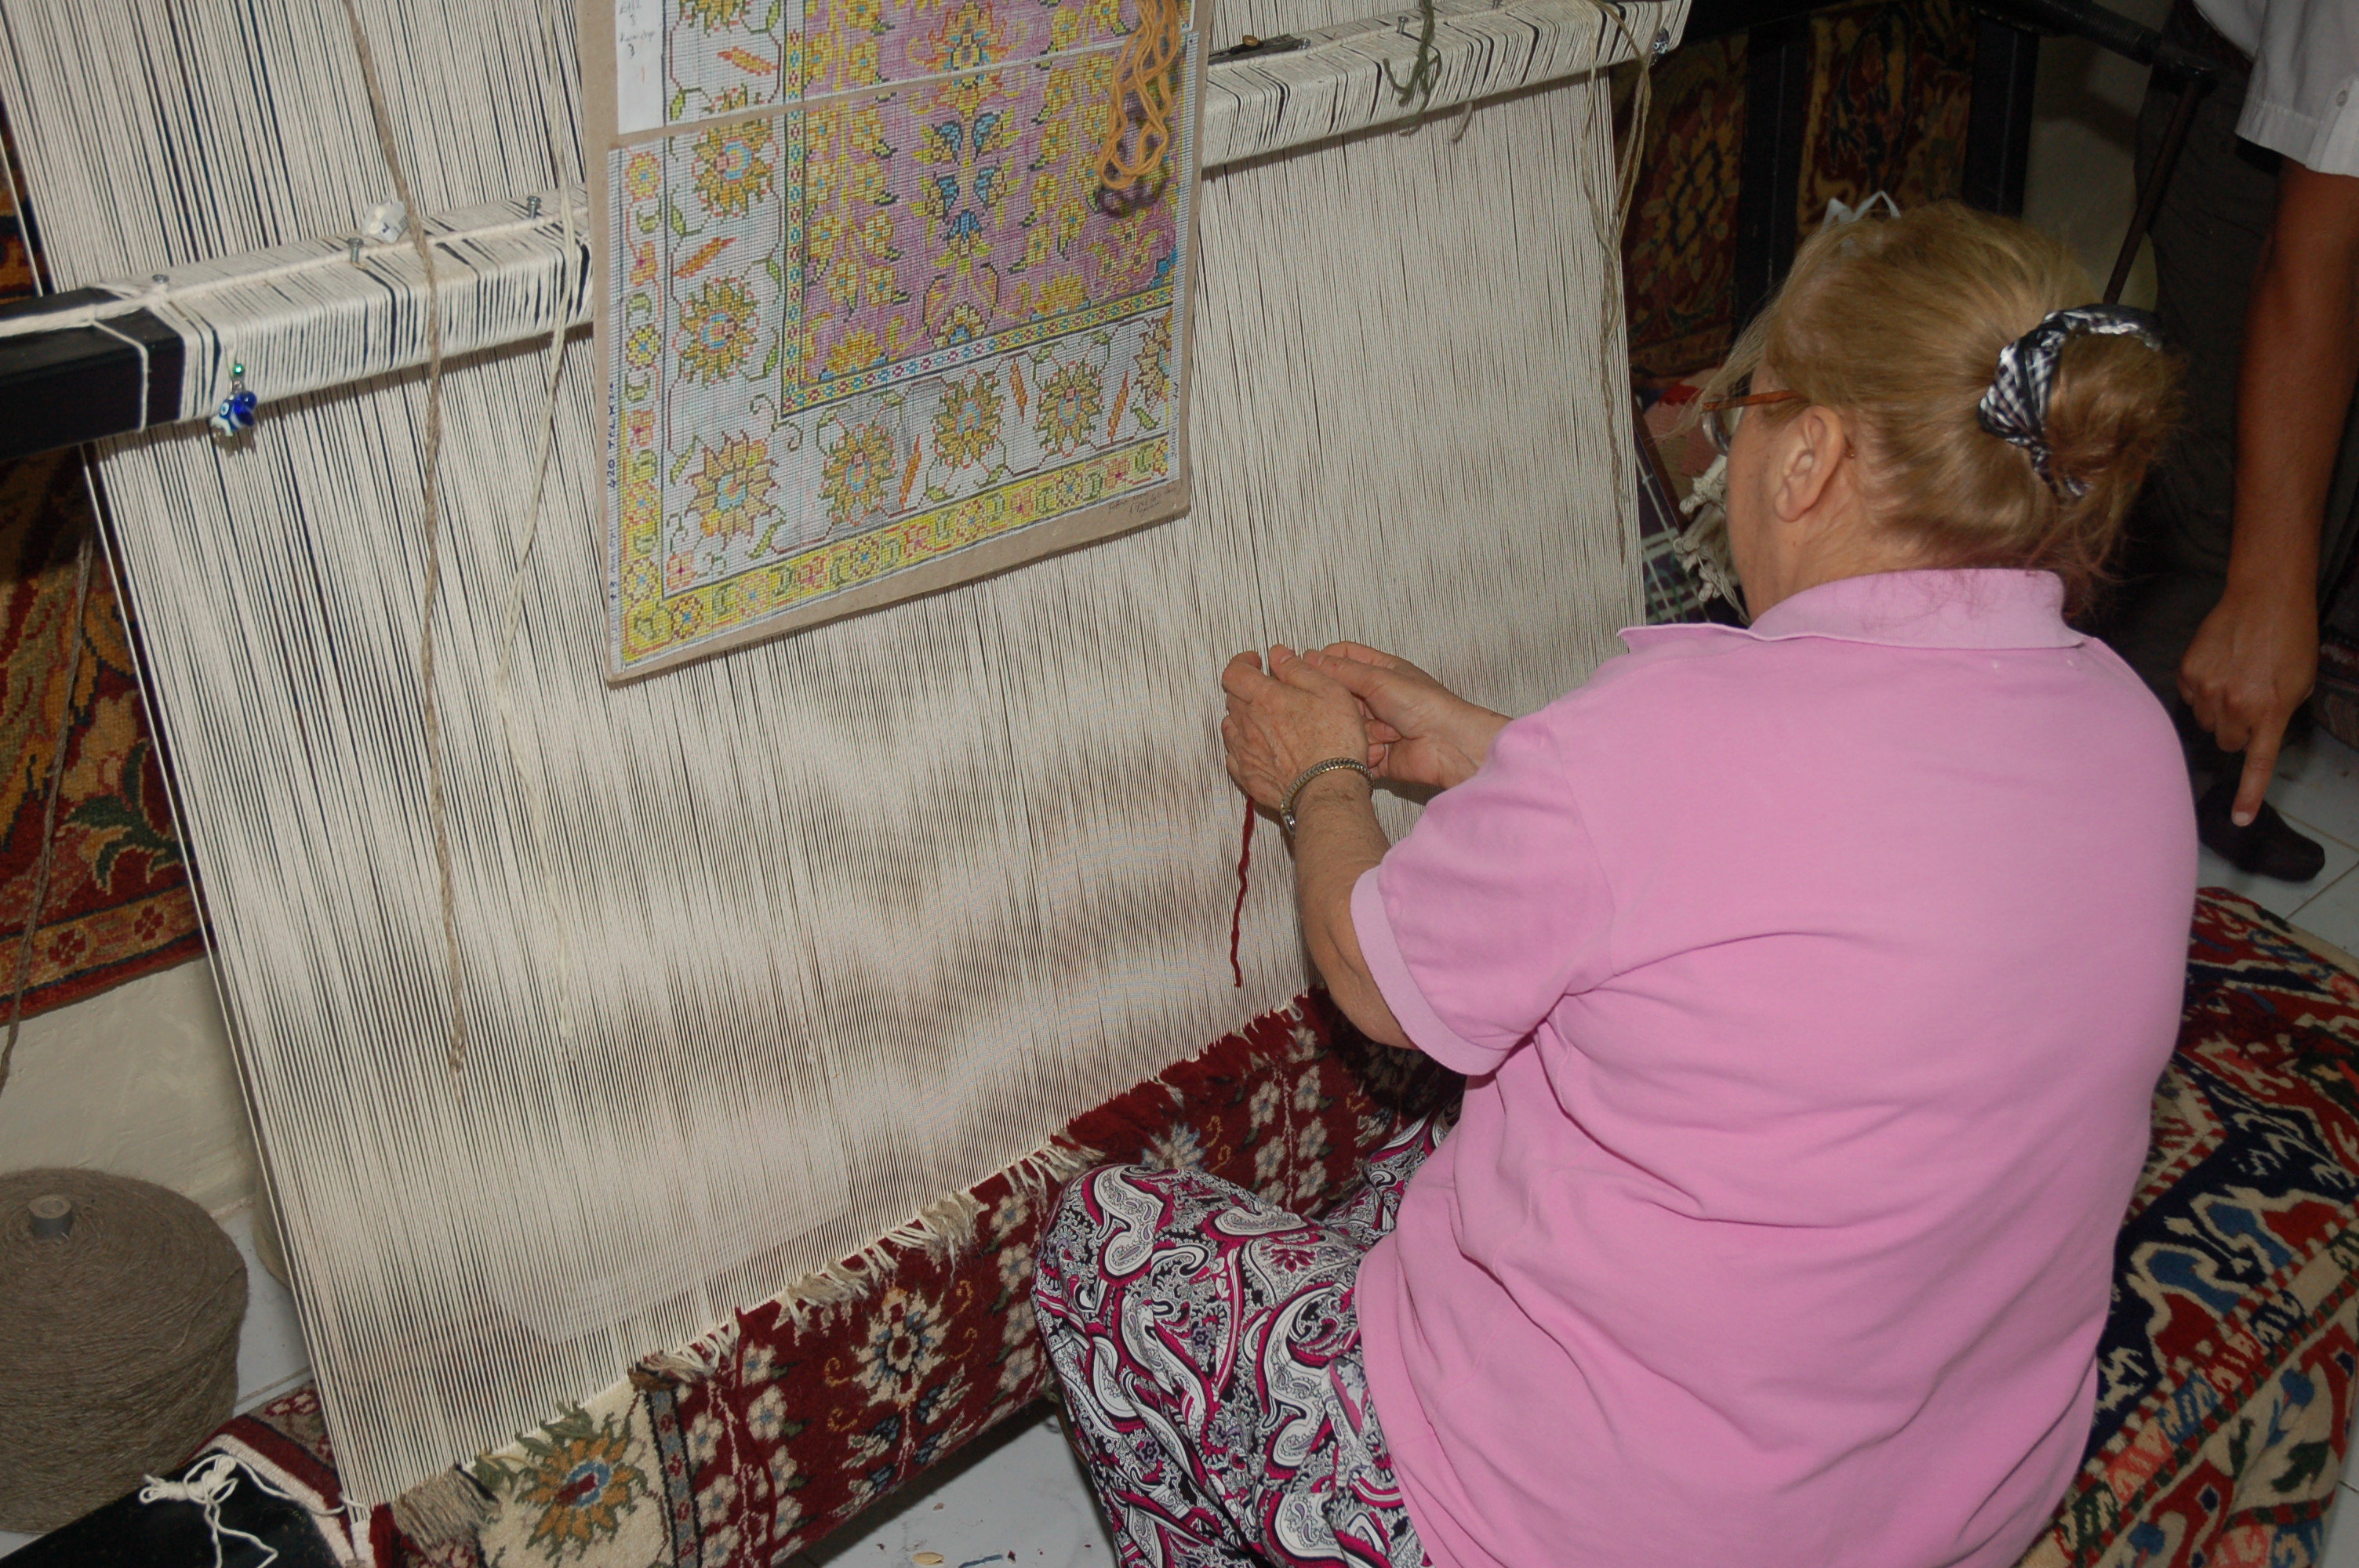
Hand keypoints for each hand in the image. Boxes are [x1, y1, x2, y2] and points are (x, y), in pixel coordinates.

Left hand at [1221, 645, 1372, 811]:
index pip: (1235, 671)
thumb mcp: (1328, 691)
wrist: (1328, 789)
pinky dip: (1242, 747)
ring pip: (1230, 726)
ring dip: (1242, 718)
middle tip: (1266, 690)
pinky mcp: (1247, 776)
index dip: (1242, 662)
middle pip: (1232, 697)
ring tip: (1264, 720)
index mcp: (1265, 698)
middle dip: (1246, 689)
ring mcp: (1244, 752)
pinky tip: (1259, 748)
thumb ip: (1298, 669)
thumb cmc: (1335, 741)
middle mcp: (1248, 723)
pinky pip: (1233, 755)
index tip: (1255, 662)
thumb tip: (1278, 654)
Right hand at [1303, 642, 1508, 790]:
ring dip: (1362, 731)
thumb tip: (1308, 658)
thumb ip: (1341, 670)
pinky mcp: (1375, 754)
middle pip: (1339, 696)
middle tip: (1359, 709)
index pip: (1342, 657)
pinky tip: (1385, 750)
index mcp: (1379, 671)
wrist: (1447, 745)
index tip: (1310, 673)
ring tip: (1386, 733)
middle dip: (1345, 706)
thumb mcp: (1378, 678)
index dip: (1324, 663)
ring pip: (1345, 726)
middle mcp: (1375, 697)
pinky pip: (1354, 752)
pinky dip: (1366, 752)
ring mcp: (1375, 726)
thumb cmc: (1423, 704)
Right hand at [2178, 582, 2317, 824]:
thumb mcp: (2300, 682)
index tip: (2240, 820)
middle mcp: (2235, 705)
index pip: (2257, 762)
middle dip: (2237, 729)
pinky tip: (2218, 667)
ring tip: (2233, 678)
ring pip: (2207, 721)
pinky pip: (2190, 697)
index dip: (2248, 794)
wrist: (2264, 596)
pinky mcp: (2187, 672)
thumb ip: (2279, 714)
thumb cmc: (2289, 637)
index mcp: (2269, 710)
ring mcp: (2206, 689)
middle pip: (2228, 741)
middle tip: (2250, 703)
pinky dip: (2201, 689)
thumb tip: (2257, 731)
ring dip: (2218, 709)